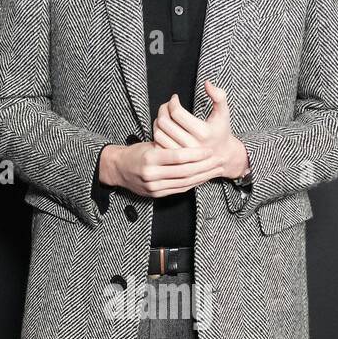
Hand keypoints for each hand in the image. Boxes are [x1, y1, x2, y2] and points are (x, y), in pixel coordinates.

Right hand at [99, 136, 224, 197]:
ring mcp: (154, 187)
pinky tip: (204, 178)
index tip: (209, 150)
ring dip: (203, 177)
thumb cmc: (136, 152)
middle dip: (204, 167)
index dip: (196, 154)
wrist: (118, 169)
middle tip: (219, 160)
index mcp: (150, 158)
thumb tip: (192, 146)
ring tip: (216, 170)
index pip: (178, 157)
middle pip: (184, 172)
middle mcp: (151, 174)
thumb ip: (168, 146)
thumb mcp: (150, 143)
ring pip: (184, 182)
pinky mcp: (156, 194)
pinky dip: (193, 183)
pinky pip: (179, 189)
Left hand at [154, 81, 249, 179]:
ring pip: (158, 133)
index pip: (177, 112)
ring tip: (164, 115)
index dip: (172, 101)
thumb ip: (219, 96)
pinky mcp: (174, 160)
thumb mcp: (224, 112)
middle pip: (165, 122)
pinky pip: (157, 144)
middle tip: (166, 105)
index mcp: (203, 132)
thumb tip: (207, 83)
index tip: (174, 98)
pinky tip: (164, 128)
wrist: (222, 155)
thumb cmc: (221, 130)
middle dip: (163, 109)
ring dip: (158, 120)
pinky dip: (157, 133)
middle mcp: (192, 145)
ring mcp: (182, 155)